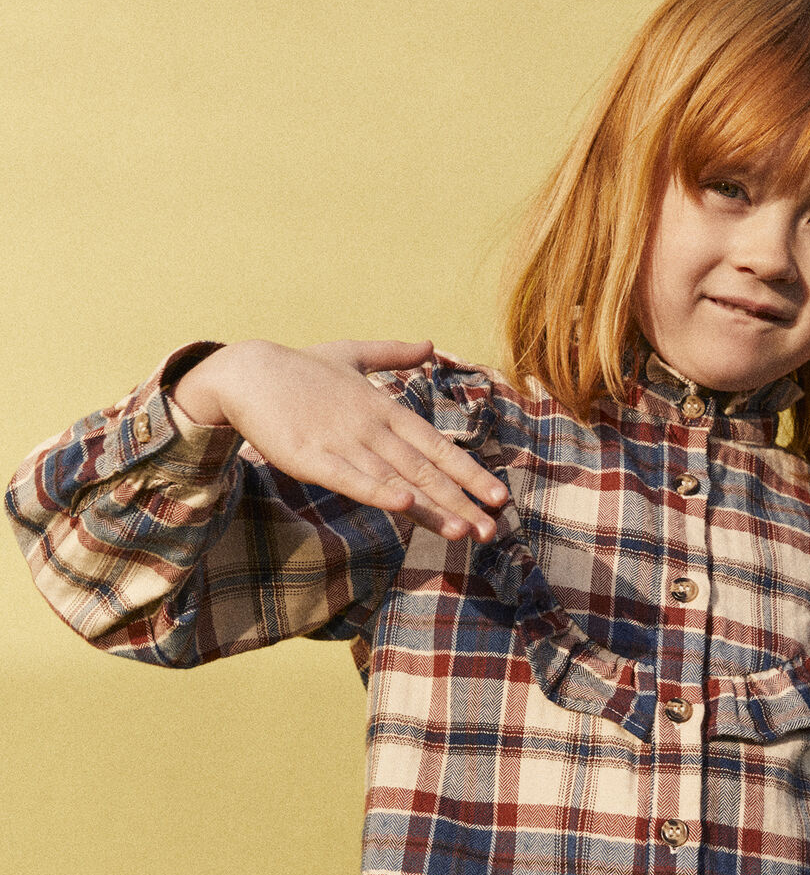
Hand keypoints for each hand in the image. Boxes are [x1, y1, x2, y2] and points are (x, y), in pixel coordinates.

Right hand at [171, 338, 508, 539]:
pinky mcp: (311, 458)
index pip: (437, 446)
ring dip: (432, 507)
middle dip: (462, 501)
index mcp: (385, 407)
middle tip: (494, 529)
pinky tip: (403, 504)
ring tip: (465, 531)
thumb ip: (394, 353)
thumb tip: (431, 343)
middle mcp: (372, 427)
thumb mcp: (351, 355)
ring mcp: (343, 443)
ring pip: (396, 479)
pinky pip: (351, 479)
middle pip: (425, 469)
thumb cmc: (299, 366)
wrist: (244, 371)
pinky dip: (378, 491)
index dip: (470, 472)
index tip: (499, 497)